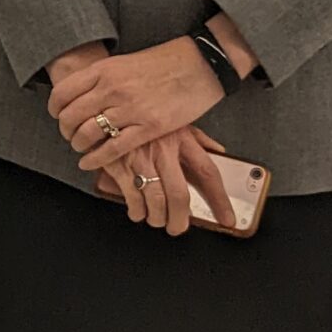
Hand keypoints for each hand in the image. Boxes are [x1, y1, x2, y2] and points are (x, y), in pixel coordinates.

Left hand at [52, 35, 221, 173]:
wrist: (200, 63)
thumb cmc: (165, 62)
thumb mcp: (125, 63)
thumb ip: (103, 78)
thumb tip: (84, 94)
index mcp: (104, 70)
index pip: (62, 93)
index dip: (55, 109)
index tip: (57, 115)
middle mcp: (111, 89)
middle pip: (70, 117)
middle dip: (65, 130)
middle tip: (69, 136)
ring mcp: (129, 109)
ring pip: (87, 134)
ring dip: (78, 145)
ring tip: (80, 148)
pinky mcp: (149, 127)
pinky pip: (112, 149)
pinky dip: (96, 159)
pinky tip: (89, 163)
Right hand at [92, 125, 233, 235]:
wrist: (104, 104)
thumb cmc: (141, 113)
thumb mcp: (173, 118)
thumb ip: (196, 137)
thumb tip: (218, 149)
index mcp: (181, 138)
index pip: (207, 173)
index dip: (219, 200)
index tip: (227, 219)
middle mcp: (163, 149)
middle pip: (179, 195)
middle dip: (180, 219)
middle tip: (177, 227)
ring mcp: (139, 158)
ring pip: (155, 201)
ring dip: (157, 218)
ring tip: (156, 219)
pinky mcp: (117, 164)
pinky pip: (131, 198)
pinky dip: (136, 211)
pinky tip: (137, 211)